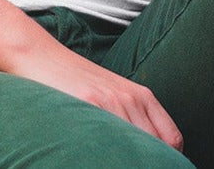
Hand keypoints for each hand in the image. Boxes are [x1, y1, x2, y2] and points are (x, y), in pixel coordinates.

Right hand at [13, 48, 183, 151]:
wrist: (41, 56)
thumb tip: (149, 152)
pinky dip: (109, 155)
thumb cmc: (75, 81)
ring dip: (128, 161)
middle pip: (157, 147)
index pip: (172, 140)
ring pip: (135, 147)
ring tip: (111, 161)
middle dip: (148, 163)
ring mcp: (111, 102)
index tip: (155, 167)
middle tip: (132, 165)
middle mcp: (131, 98)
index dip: (166, 160)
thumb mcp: (112, 95)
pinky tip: (96, 155)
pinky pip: (110, 140)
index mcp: (141, 96)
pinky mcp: (90, 103)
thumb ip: (132, 118)